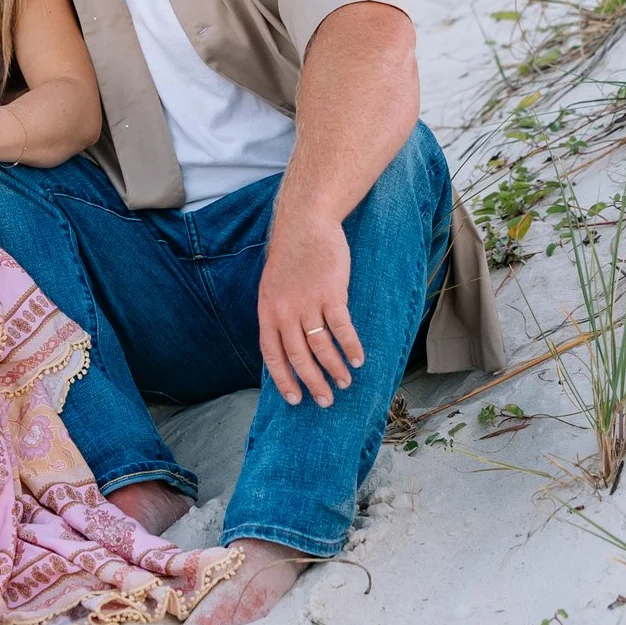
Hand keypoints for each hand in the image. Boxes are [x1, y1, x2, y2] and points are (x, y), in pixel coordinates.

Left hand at [255, 208, 362, 406]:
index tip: (294, 399)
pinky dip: (350, 346)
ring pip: (321, 346)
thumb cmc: (291, 256)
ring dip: (334, 368)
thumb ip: (278, 313)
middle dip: (312, 382)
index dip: (283, 379)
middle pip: (298, 356)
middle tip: (325, 401)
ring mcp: (308, 302)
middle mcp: (285, 310)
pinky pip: (341, 327)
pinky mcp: (331, 293)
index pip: (272, 354)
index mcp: (268, 310)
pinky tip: (358, 359)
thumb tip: (286, 345)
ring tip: (344, 383)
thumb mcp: (273, 286)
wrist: (305, 223)